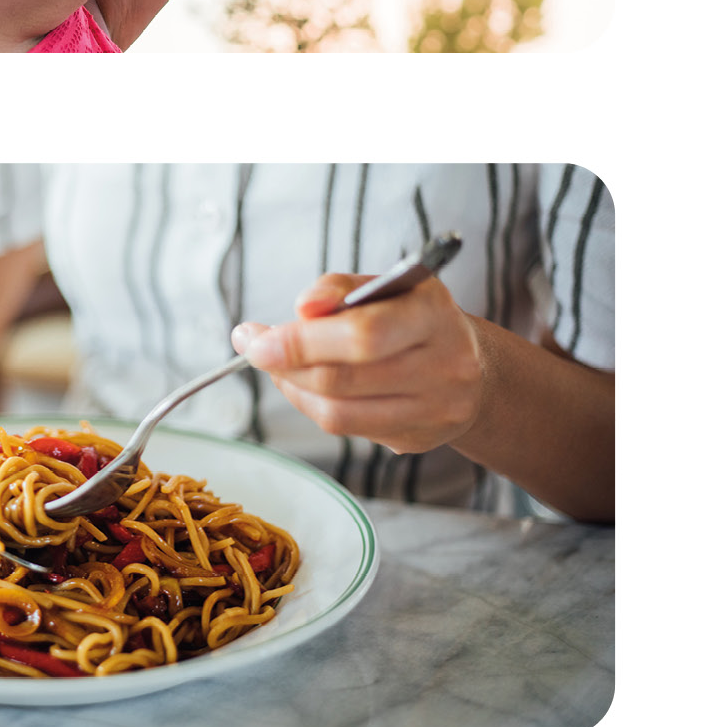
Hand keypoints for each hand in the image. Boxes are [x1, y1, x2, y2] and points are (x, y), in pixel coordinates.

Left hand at [231, 273, 485, 453]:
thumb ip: (339, 288)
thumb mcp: (385, 285)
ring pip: (338, 413)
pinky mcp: (417, 440)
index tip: (253, 336)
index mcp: (434, 315)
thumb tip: (302, 309)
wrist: (475, 369)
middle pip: (343, 379)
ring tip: (276, 366)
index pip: (364, 335)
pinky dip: (313, 406)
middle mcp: (443, 366)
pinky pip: (347, 429)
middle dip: (285, 364)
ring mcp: (433, 410)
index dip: (301, 341)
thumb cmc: (414, 317)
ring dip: (292, 388)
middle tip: (252, 347)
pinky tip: (304, 385)